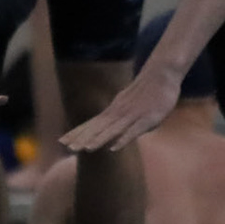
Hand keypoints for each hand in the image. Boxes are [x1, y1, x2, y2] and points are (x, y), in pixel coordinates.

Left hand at [61, 66, 180, 153]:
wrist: (162, 74)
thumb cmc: (146, 91)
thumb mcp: (127, 103)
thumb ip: (117, 117)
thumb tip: (108, 129)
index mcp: (113, 110)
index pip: (91, 123)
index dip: (77, 133)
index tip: (62, 141)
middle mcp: (119, 113)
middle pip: (98, 127)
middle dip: (83, 138)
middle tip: (67, 147)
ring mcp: (132, 116)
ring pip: (113, 130)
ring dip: (99, 139)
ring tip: (86, 149)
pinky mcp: (147, 119)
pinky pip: (133, 131)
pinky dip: (123, 139)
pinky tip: (114, 148)